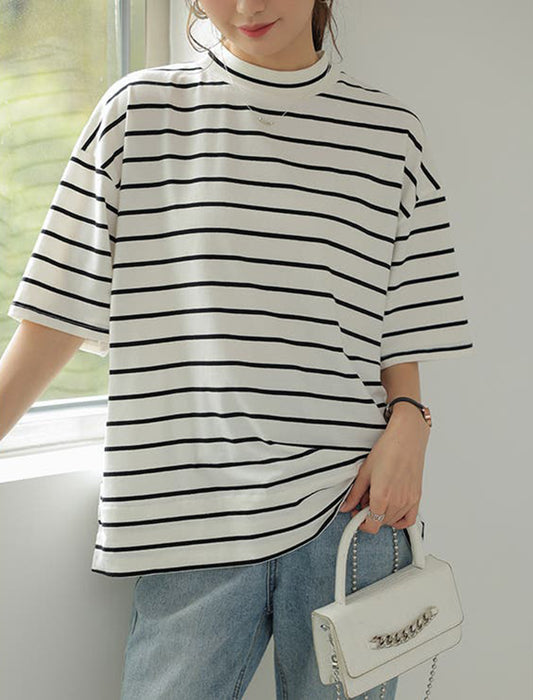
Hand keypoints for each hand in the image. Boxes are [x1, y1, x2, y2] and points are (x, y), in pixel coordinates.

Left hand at [338, 405, 428, 533]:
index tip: (356, 516)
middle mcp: (397, 502)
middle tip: (364, 502)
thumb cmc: (388, 449)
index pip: (371, 525)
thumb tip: (347, 506)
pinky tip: (392, 511)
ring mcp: (409, 500)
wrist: (407, 438)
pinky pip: (410, 519)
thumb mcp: (364, 471)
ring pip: (393, 521)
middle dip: (370, 515)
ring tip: (377, 499)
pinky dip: (400, 520)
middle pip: (381, 523)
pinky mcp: (417, 497)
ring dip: (383, 515)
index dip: (360, 524)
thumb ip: (355, 493)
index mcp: (382, 497)